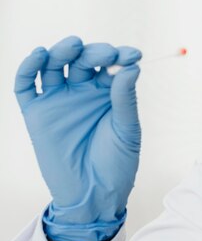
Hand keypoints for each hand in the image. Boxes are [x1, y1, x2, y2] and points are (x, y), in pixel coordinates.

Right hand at [14, 36, 142, 240]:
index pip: (113, 65)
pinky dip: (29, 67)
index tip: (134, 55)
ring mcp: (60, 99)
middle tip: (106, 55)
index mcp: (109, 92)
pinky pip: (27, 85)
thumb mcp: (126, 129)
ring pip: (55, 65)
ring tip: (73, 46)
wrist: (94, 193)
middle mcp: (83, 91)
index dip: (122, 56)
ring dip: (62, 52)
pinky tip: (39, 55)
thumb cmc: (116, 162)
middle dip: (95, 53)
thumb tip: (132, 67)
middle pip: (84, 60)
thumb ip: (125, 98)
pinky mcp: (37, 112)